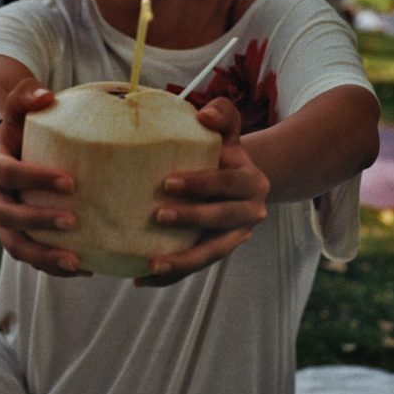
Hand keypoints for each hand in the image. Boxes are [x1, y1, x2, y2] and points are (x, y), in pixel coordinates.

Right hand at [0, 78, 89, 277]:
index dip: (35, 178)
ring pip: (15, 245)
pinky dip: (54, 266)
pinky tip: (86, 268)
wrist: (2, 154)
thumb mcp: (18, 108)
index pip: (8, 173)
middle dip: (38, 221)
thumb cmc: (20, 129)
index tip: (70, 182)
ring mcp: (1, 221)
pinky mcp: (15, 237)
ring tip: (77, 263)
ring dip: (44, 257)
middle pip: (7, 216)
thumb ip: (27, 96)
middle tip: (74, 221)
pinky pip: (30, 257)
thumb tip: (46, 96)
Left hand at [136, 97, 268, 287]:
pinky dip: (170, 276)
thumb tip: (205, 115)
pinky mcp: (216, 252)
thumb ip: (222, 115)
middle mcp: (250, 214)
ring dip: (182, 261)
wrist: (231, 177)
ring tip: (151, 263)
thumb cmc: (220, 149)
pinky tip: (140, 278)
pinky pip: (194, 267)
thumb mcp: (226, 129)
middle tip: (157, 215)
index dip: (202, 184)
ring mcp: (234, 238)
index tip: (168, 182)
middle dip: (191, 219)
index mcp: (253, 183)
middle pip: (222, 220)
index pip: (229, 184)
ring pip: (211, 253)